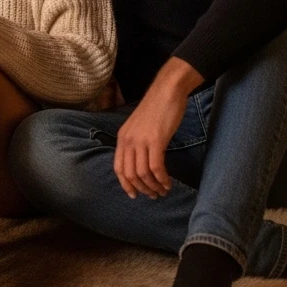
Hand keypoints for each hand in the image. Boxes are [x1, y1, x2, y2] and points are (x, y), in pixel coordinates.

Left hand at [113, 58, 202, 200]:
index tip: (135, 194)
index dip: (126, 184)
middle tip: (153, 195)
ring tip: (163, 191)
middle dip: (142, 189)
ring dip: (153, 186)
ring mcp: (141, 140)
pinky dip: (162, 179)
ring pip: (143, 173)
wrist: (167, 90)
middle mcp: (128, 140)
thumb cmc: (157, 107)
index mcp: (122, 137)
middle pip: (130, 174)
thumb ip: (137, 142)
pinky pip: (156, 167)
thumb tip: (141, 162)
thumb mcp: (140, 126)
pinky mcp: (156, 140)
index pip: (118, 168)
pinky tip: (168, 183)